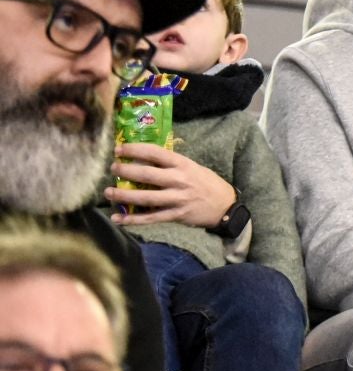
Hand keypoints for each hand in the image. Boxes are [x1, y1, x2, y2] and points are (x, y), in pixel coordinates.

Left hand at [106, 143, 236, 228]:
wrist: (225, 206)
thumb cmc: (206, 183)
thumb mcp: (193, 167)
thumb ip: (171, 164)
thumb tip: (143, 157)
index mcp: (183, 165)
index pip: (155, 153)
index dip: (134, 149)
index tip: (119, 149)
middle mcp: (179, 180)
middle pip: (147, 174)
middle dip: (126, 171)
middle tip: (113, 168)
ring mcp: (177, 199)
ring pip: (146, 198)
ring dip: (124, 196)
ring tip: (108, 193)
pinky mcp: (176, 215)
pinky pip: (151, 218)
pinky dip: (133, 220)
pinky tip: (118, 219)